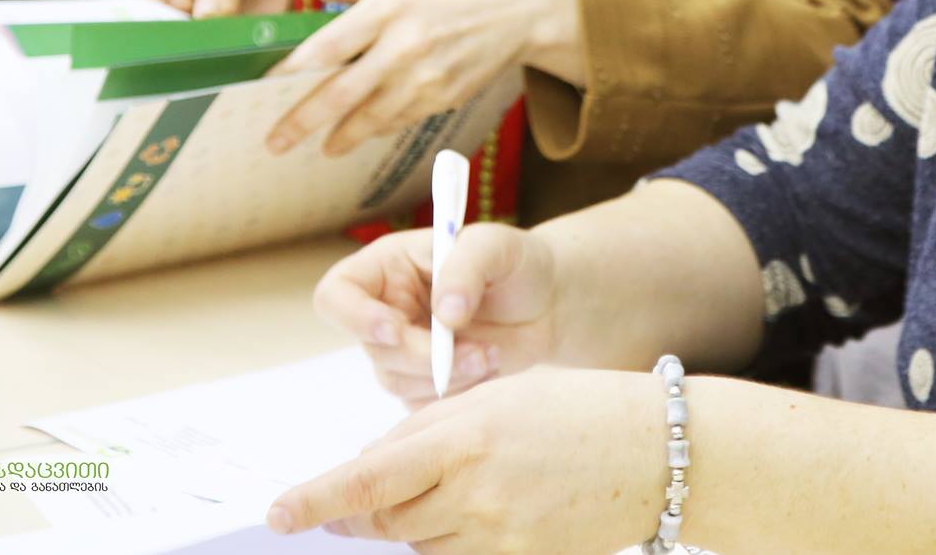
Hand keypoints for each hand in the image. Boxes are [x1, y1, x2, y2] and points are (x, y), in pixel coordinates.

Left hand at [263, 0, 576, 155]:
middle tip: (273, 142)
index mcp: (389, 5)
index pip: (328, 45)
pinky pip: (401, 120)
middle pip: (341, 92)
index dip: (292, 69)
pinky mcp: (445, 97)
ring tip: (319, 147)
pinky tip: (359, 133)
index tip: (263, 84)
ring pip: (371, 116)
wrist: (522, 7)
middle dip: (302, 121)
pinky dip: (377, 128)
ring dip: (341, 136)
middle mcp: (405, 44)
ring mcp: (427, 76)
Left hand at [266, 366, 664, 553]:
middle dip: (361, 507)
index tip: (278, 513)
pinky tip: (478, 509)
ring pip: (416, 540)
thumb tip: (371, 464)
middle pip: (385, 516)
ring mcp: (498, 533)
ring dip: (413, 518)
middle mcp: (476, 490)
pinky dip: (448, 537)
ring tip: (460, 482)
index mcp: (467, 434)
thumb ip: (431, 428)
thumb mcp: (499, 395)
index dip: (317, 499)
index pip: (370, 476)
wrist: (657, 453)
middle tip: (352, 498)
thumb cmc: (579, 409)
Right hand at [314, 222, 561, 408]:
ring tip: (491, 354)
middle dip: (422, 356)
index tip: (397, 329)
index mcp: (386, 269)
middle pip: (373, 349)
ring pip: (396, 382)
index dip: (355, 318)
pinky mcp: (425, 383)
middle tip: (473, 350)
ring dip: (446, 376)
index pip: (337, 295)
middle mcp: (386, 311)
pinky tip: (490, 366)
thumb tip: (444, 313)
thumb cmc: (515, 263)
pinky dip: (458, 393)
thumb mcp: (495, 246)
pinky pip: (423, 405)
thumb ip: (466, 269)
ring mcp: (403, 351)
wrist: (546, 302)